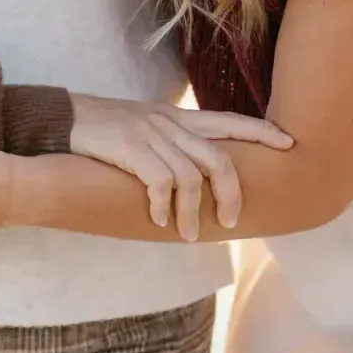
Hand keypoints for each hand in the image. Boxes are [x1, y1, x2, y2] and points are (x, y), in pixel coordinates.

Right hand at [68, 94, 292, 238]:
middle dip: (230, 194)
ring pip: (190, 177)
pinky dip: (163, 206)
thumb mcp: (145, 128)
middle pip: (219, 158)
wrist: (62, 119)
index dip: (261, 132)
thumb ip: (172, 144)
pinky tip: (159, 220)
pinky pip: (159, 182)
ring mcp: (149, 134)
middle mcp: (169, 122)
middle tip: (228, 224)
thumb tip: (197, 176)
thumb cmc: (104, 130)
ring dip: (192, 212)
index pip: (229, 121)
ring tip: (186, 235)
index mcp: (178, 117)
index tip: (289, 144)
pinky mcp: (128, 147)